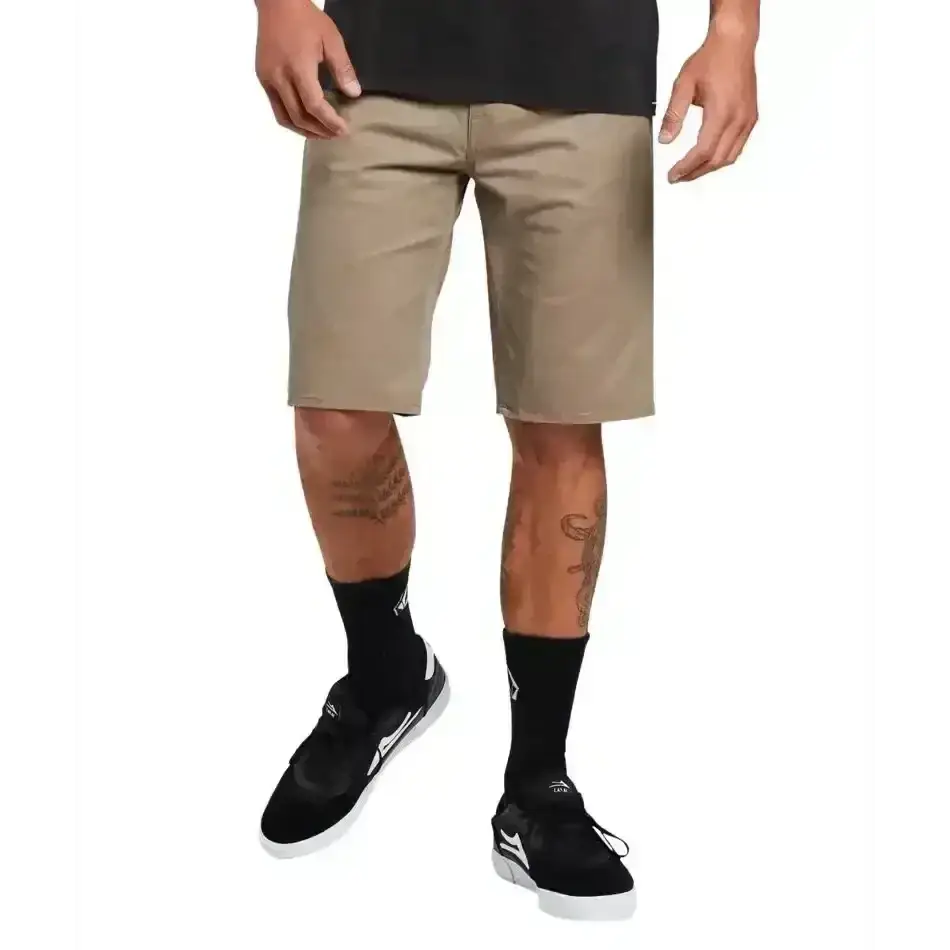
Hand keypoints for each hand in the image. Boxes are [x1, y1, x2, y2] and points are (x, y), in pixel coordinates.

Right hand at [255, 0, 360, 138]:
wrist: (277, 3)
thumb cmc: (306, 19)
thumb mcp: (331, 39)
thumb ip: (343, 68)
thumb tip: (353, 94)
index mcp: (298, 67)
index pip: (313, 105)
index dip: (329, 121)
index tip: (343, 129)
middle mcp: (279, 77)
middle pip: (299, 117)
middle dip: (319, 130)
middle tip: (336, 134)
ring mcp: (268, 80)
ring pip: (284, 118)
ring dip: (304, 131)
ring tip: (322, 134)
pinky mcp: (263, 79)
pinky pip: (276, 108)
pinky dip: (292, 120)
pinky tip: (305, 121)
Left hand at [659, 20, 758, 182]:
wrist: (735, 42)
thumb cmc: (712, 58)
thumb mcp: (684, 85)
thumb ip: (673, 115)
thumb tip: (665, 140)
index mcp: (722, 113)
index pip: (702, 152)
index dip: (686, 167)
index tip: (673, 175)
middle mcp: (739, 119)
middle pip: (716, 160)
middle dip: (696, 172)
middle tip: (679, 177)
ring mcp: (748, 119)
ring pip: (730, 157)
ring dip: (710, 168)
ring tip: (691, 171)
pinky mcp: (751, 117)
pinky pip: (738, 146)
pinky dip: (723, 157)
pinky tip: (710, 157)